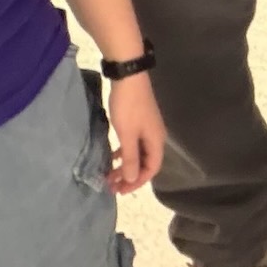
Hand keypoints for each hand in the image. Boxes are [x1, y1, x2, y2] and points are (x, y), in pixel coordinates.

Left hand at [104, 73, 164, 193]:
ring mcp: (147, 129)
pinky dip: (125, 153)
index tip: (120, 190)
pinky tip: (114, 155)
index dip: (137, 181)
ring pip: (138, 154)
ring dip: (126, 166)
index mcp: (156, 141)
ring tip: (110, 174)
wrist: (129, 77)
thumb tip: (132, 178)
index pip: (151, 169)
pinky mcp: (139, 122)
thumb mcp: (127, 135)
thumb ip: (130, 158)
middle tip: (111, 186)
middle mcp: (155, 137)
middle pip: (145, 163)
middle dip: (129, 176)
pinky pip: (134, 144)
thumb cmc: (128, 107)